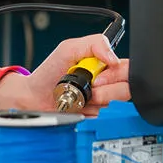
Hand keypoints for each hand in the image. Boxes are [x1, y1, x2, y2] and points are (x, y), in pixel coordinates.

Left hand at [0, 34, 130, 115]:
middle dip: (106, 90)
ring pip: (115, 106)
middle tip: (89, 88)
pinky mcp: (94, 119)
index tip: (97, 76)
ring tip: (79, 97)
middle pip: (127, 90)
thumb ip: (94, 44)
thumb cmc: (50, 71)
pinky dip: (89, 113)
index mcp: (105, 66)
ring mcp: (102, 103)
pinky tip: (78, 107)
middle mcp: (107, 84)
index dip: (116, 75)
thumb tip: (114, 58)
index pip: (128, 70)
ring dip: (95, 102)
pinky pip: (102, 118)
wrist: (34, 96)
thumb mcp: (69, 48)